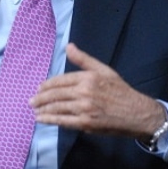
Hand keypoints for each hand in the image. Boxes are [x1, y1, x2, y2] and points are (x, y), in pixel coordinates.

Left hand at [30, 43, 165, 138]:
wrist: (136, 113)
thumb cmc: (120, 91)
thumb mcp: (103, 70)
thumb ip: (84, 59)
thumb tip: (68, 46)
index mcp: (87, 77)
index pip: (60, 80)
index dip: (47, 85)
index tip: (39, 88)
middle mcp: (84, 92)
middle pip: (55, 94)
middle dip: (41, 98)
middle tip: (31, 101)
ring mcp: (84, 108)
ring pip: (57, 108)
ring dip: (42, 109)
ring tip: (34, 110)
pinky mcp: (85, 123)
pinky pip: (63, 121)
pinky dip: (50, 120)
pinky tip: (41, 120)